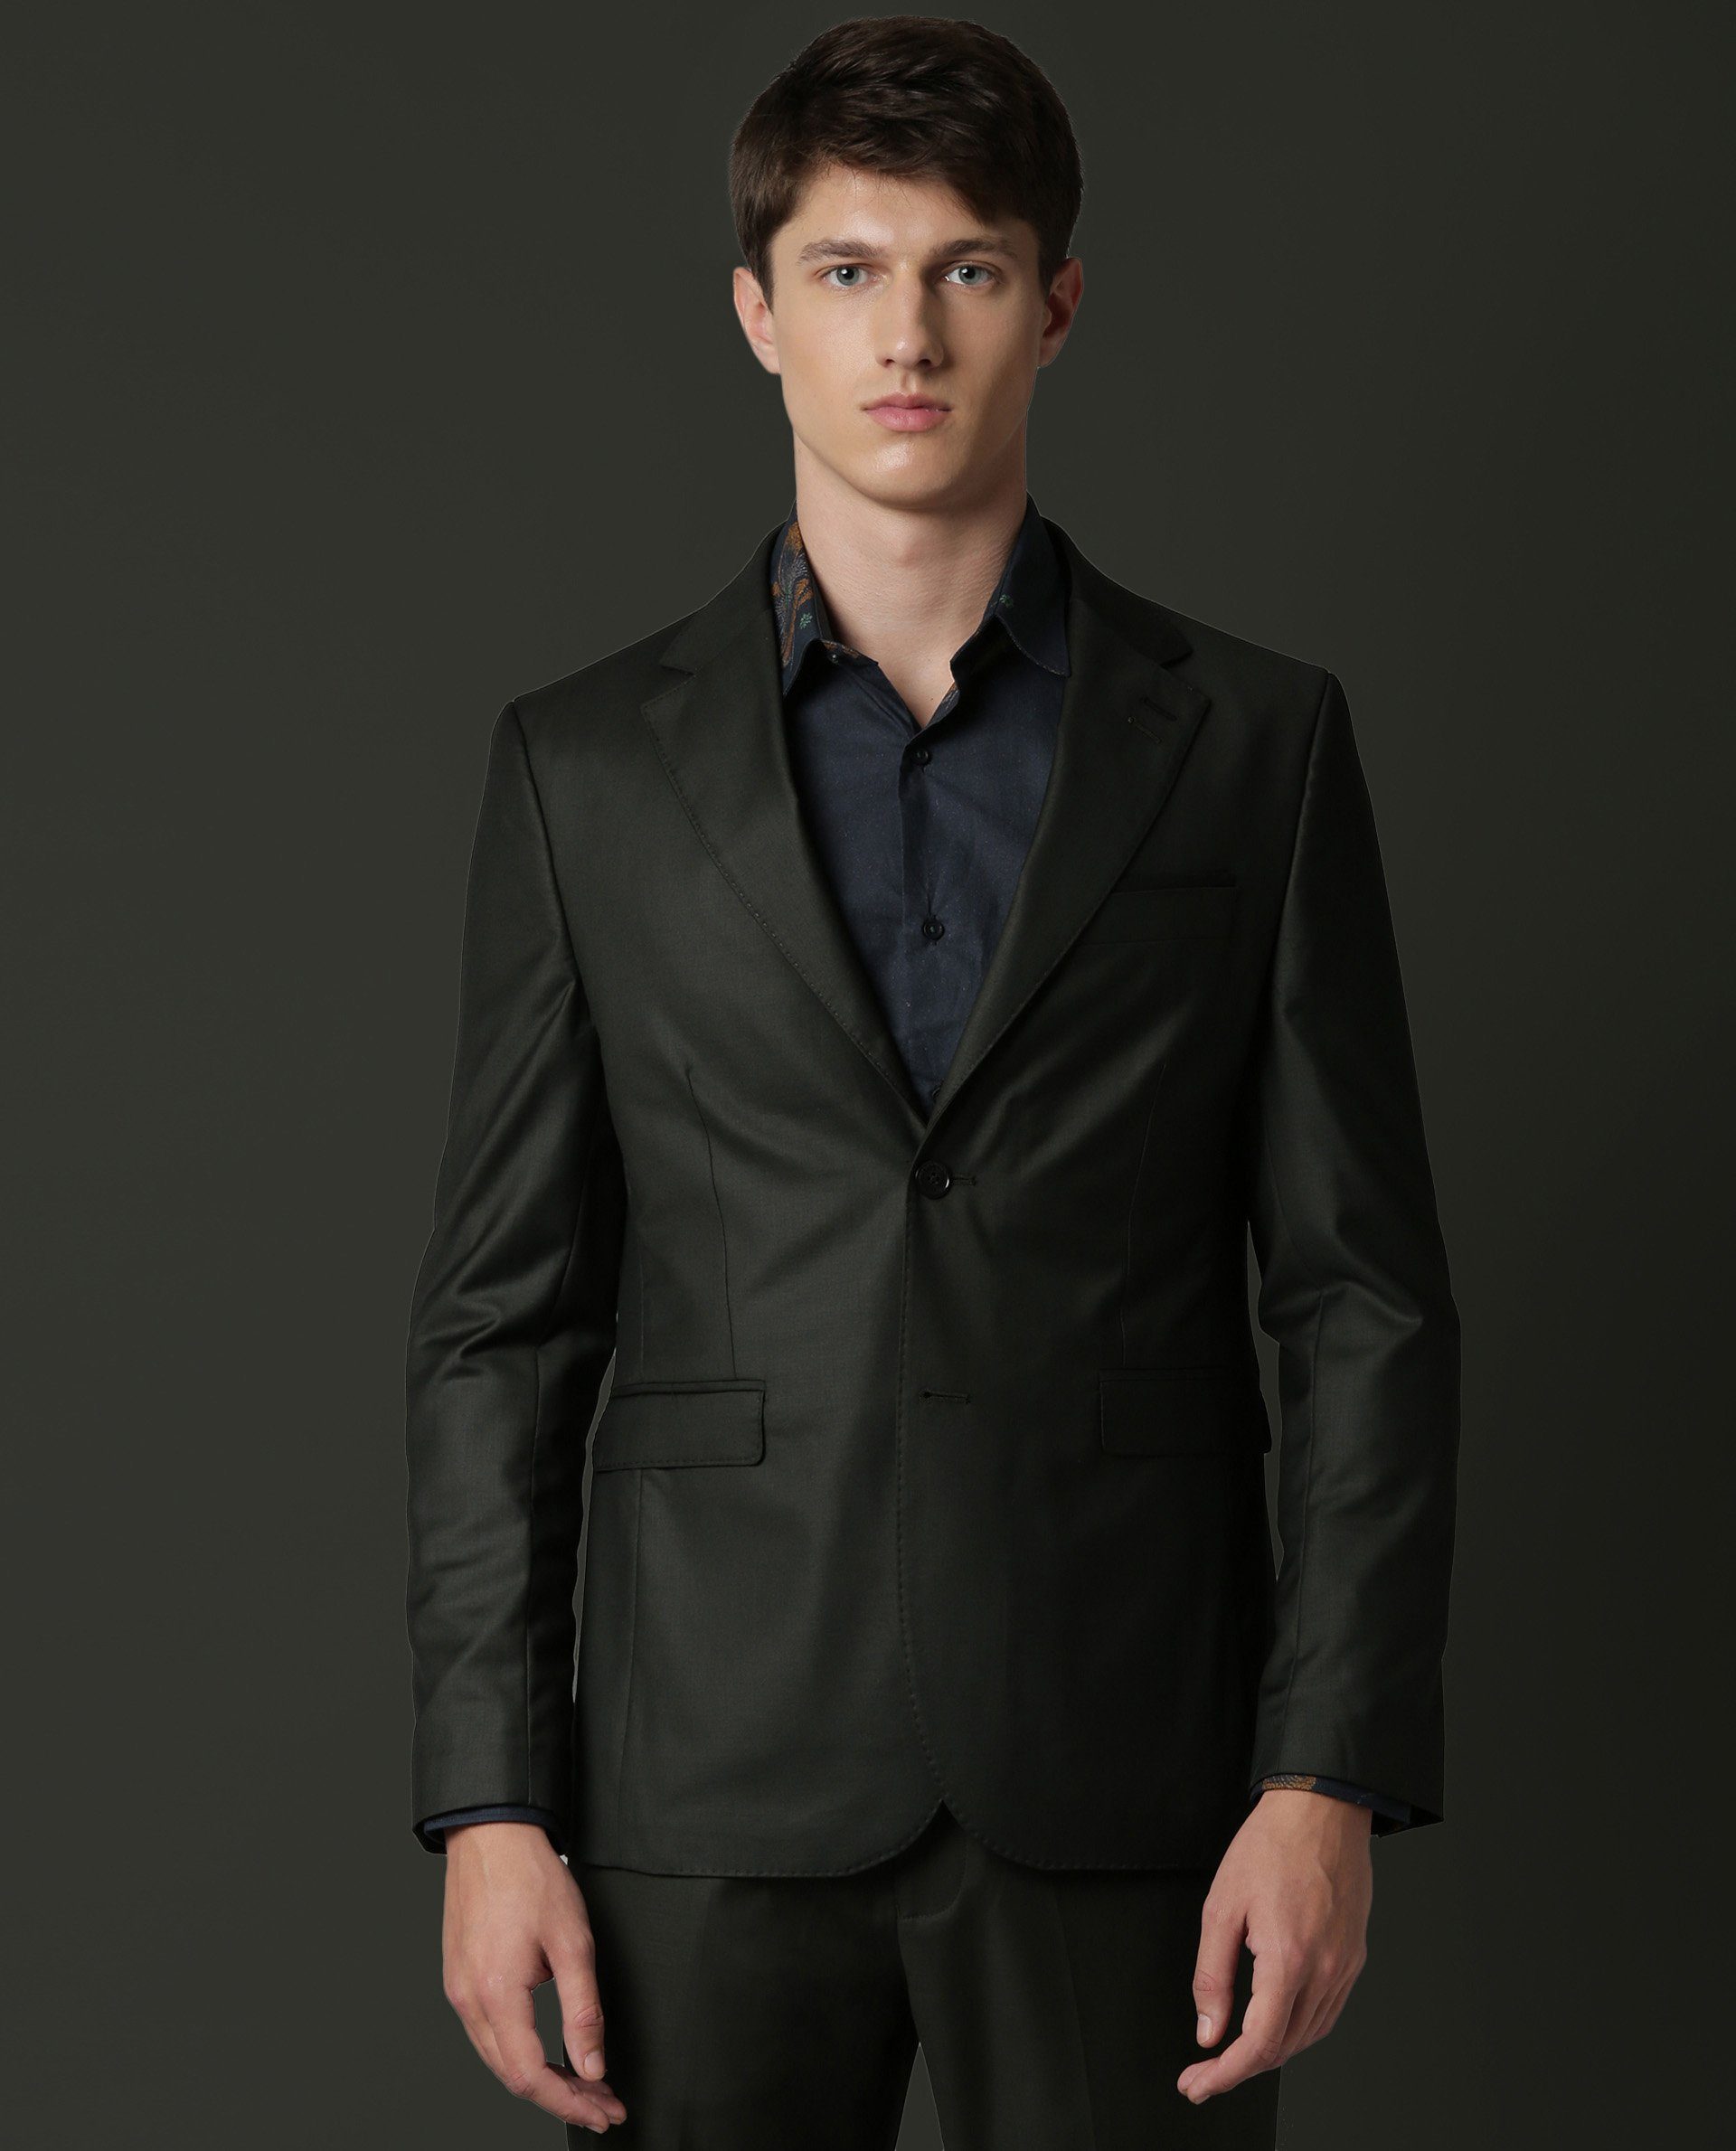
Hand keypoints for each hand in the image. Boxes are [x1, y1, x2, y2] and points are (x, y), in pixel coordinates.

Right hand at [440, 1820, 628, 2132]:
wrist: (491, 1836)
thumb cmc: (531, 1877)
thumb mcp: (573, 1941)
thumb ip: (583, 2010)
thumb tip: (592, 2065)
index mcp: (495, 1993)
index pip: (529, 2077)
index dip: (569, 2103)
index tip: (603, 2110)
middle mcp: (468, 2000)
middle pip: (512, 2076)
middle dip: (561, 2097)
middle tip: (604, 2102)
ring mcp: (458, 1991)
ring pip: (499, 2059)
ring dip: (542, 2078)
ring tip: (585, 2082)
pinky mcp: (459, 1979)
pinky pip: (488, 2034)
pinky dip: (521, 2052)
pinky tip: (549, 2051)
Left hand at [1177, 1787, 1371, 2103]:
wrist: (1321, 1811)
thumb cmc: (1270, 1847)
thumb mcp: (1222, 1906)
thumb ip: (1212, 1975)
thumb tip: (1208, 2030)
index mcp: (1288, 1960)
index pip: (1258, 2045)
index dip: (1224, 2074)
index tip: (1197, 2084)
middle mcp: (1324, 1971)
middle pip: (1283, 2049)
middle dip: (1239, 2069)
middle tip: (1203, 2073)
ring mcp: (1345, 1967)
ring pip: (1306, 2037)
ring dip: (1268, 2053)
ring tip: (1232, 2054)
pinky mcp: (1353, 1958)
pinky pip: (1325, 2013)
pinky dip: (1296, 2031)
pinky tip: (1274, 2025)